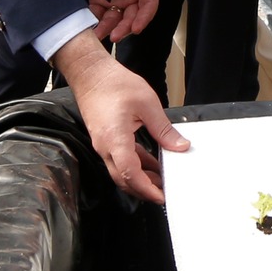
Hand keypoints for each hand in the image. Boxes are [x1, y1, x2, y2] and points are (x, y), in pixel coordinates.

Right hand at [51, 33, 187, 204]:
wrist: (91, 74)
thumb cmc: (115, 84)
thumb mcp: (148, 104)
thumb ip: (164, 129)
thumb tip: (180, 146)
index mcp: (115, 140)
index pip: (130, 174)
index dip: (146, 189)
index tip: (161, 196)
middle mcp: (105, 147)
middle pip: (124, 179)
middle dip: (144, 190)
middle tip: (165, 193)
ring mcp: (103, 145)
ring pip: (122, 171)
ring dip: (141, 178)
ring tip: (163, 180)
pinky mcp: (106, 140)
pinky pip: (121, 159)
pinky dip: (136, 165)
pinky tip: (152, 164)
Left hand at [87, 0, 157, 42]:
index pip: (149, 4)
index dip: (144, 17)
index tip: (136, 28)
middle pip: (131, 15)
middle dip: (124, 27)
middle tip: (115, 36)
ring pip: (114, 18)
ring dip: (108, 28)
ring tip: (99, 36)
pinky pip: (98, 12)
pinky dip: (94, 20)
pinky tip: (90, 27)